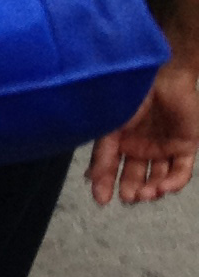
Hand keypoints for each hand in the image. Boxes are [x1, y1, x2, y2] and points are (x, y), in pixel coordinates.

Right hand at [89, 62, 198, 205]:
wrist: (164, 76)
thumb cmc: (132, 95)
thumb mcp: (111, 127)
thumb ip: (102, 153)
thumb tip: (90, 179)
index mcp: (120, 139)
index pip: (111, 167)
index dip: (105, 184)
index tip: (102, 200)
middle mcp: (141, 146)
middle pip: (135, 176)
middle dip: (132, 189)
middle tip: (128, 197)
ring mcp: (164, 148)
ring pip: (158, 178)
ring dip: (152, 190)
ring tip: (146, 193)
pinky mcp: (185, 147)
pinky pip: (181, 171)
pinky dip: (173, 183)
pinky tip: (163, 188)